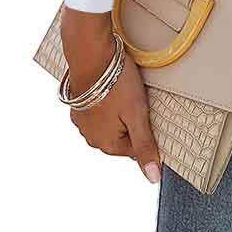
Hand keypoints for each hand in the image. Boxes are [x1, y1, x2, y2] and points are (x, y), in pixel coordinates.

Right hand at [61, 8, 160, 182]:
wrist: (91, 54)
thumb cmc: (116, 83)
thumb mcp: (138, 114)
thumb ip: (145, 146)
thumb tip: (153, 178)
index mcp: (106, 144)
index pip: (135, 148)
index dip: (144, 127)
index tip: (145, 110)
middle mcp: (90, 137)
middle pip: (122, 135)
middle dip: (130, 119)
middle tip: (135, 98)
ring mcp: (81, 121)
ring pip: (109, 122)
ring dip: (117, 110)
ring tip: (123, 91)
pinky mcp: (78, 104)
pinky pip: (98, 109)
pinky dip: (106, 101)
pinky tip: (111, 87)